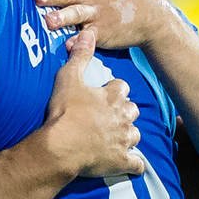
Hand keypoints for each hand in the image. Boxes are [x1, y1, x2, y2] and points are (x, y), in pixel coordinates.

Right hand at [41, 28, 145, 178]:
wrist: (61, 146)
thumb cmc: (64, 111)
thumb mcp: (68, 78)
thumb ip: (80, 56)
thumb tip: (89, 32)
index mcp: (113, 96)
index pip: (122, 88)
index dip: (114, 91)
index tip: (105, 95)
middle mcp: (123, 117)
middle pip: (132, 111)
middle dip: (124, 113)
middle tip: (109, 117)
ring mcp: (124, 140)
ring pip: (135, 135)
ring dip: (128, 136)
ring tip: (115, 139)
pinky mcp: (122, 161)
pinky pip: (136, 165)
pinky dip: (133, 165)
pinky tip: (128, 164)